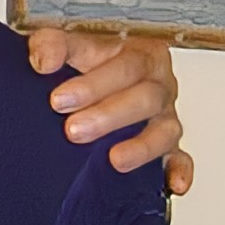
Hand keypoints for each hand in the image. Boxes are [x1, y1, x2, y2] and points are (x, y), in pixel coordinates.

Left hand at [26, 27, 193, 194]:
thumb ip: (52, 43)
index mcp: (137, 51)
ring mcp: (163, 113)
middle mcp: (156, 82)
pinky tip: (173, 184)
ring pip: (165, 130)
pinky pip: (180, 157)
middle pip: (145, 98)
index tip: (59, 100)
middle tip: (74, 130)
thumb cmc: (86, 55)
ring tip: (115, 160)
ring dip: (141, 147)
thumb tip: (45, 61)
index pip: (123, 66)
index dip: (92, 85)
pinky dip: (179, 170)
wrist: (93, 73)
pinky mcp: (167, 142)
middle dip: (108, 116)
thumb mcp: (67, 40)